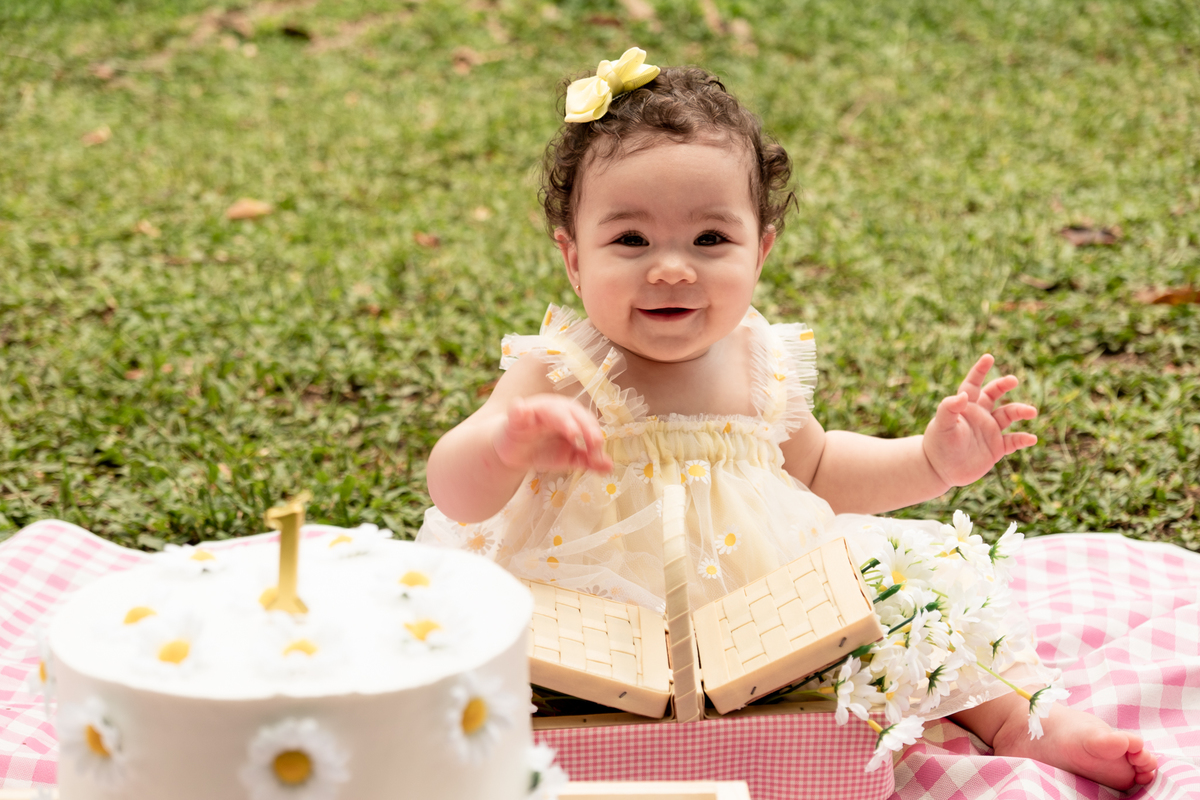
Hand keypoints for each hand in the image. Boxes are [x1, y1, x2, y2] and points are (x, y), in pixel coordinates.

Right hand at [492, 395, 612, 473]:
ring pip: (551, 409)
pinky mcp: (515, 418)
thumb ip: (587, 461)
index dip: (594, 436)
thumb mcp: (568, 458)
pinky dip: (519, 410)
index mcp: (571, 416)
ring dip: (563, 419)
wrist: (515, 455)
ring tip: (572, 432)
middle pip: (573, 411)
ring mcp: (535, 411)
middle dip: (585, 426)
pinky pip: (517, 411)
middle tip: (594, 442)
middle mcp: (555, 409)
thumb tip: (609, 467)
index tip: (598, 454)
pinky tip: (521, 411)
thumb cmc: (543, 450)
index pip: (587, 421)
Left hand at [923, 354, 1037, 487]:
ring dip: (1020, 411)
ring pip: (1009, 415)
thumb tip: (963, 395)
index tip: (988, 357)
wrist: (939, 469)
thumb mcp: (941, 425)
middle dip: (1004, 385)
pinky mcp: (996, 447)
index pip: (973, 384)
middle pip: (995, 394)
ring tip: (1031, 412)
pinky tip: (1031, 438)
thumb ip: (949, 408)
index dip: (980, 371)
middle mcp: (980, 415)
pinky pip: (1013, 441)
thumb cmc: (938, 444)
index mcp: (965, 406)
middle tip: (1013, 380)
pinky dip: (1023, 439)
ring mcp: (989, 430)